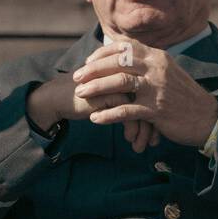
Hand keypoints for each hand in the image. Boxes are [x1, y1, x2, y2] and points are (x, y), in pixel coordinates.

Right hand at [28, 70, 162, 151]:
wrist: (59, 96)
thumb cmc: (87, 97)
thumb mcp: (111, 97)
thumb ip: (129, 101)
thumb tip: (148, 121)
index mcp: (131, 72)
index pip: (154, 94)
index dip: (157, 115)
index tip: (158, 133)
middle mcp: (127, 75)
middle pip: (151, 101)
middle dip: (155, 125)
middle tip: (154, 143)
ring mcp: (118, 82)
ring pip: (142, 108)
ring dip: (143, 131)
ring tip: (141, 147)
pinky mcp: (107, 93)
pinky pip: (127, 114)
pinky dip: (131, 129)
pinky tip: (129, 140)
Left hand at [70, 39, 217, 150]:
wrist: (207, 118)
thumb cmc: (182, 95)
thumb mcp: (167, 71)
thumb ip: (147, 63)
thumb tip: (123, 55)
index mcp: (158, 57)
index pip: (125, 47)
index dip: (103, 53)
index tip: (88, 61)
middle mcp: (157, 68)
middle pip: (118, 62)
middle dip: (93, 69)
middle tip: (76, 77)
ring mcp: (157, 89)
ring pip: (120, 83)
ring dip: (96, 88)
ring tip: (81, 94)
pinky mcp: (157, 110)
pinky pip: (127, 111)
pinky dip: (109, 114)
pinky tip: (95, 118)